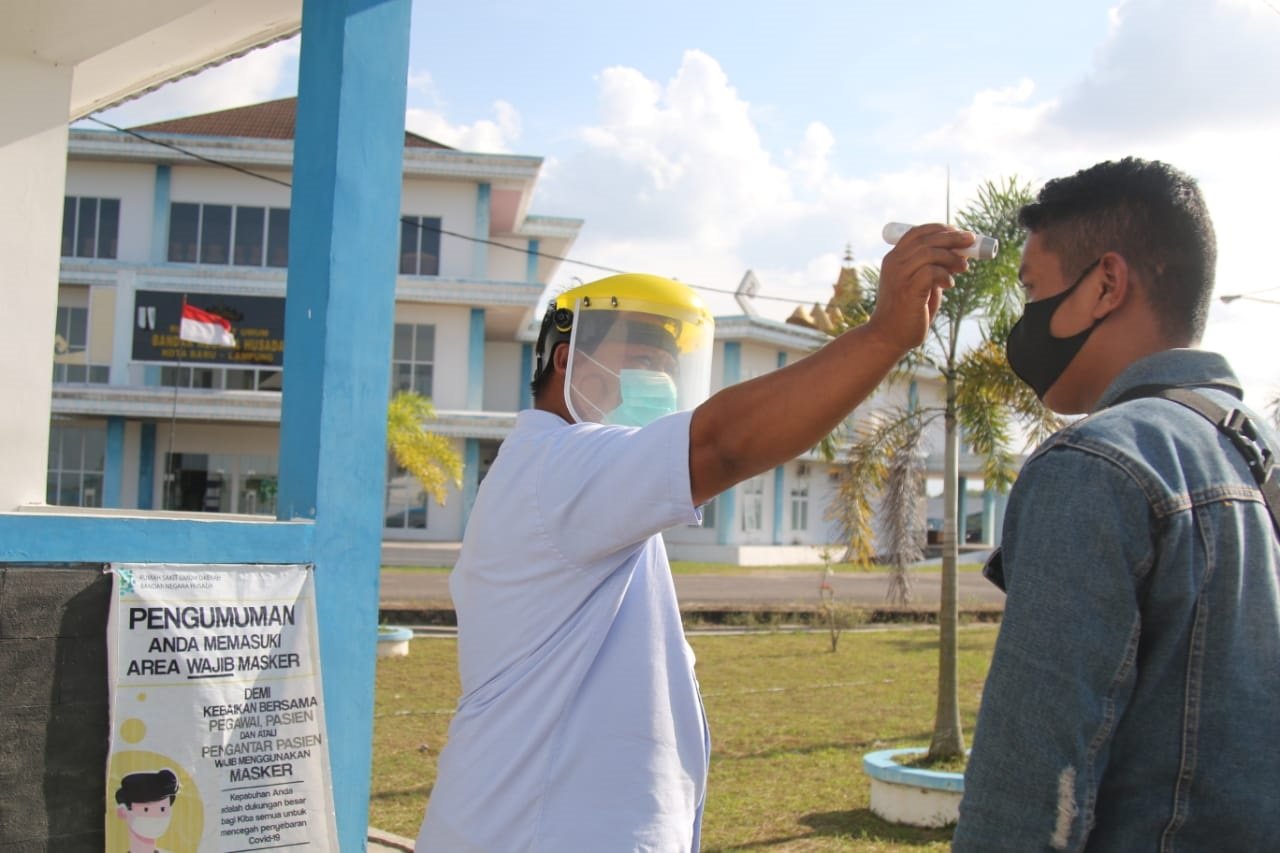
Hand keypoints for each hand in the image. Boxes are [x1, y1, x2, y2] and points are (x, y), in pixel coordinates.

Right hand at [866, 224, 973, 352]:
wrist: (888, 337)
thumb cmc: (906, 312)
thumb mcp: (918, 284)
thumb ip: (931, 269)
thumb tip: (958, 255)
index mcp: (894, 259)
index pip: (917, 232)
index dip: (940, 229)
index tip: (959, 233)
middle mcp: (894, 263)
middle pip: (926, 239)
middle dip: (953, 237)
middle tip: (971, 240)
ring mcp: (899, 275)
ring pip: (931, 252)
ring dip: (952, 257)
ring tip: (963, 268)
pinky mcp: (908, 289)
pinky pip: (932, 272)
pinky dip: (946, 275)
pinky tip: (949, 285)